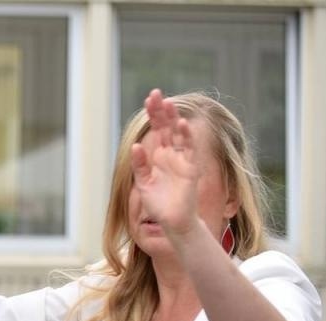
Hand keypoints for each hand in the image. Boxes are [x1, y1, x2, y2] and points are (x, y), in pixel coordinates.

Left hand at [131, 89, 201, 238]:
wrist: (172, 221)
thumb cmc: (158, 204)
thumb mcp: (143, 182)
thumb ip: (139, 165)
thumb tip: (135, 145)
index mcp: (159, 155)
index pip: (157, 129)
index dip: (154, 114)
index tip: (149, 98)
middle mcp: (171, 154)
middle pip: (167, 127)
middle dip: (161, 110)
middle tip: (155, 93)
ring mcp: (182, 159)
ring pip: (179, 134)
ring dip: (173, 119)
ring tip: (167, 104)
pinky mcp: (191, 168)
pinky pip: (189, 149)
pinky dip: (186, 136)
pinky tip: (181, 124)